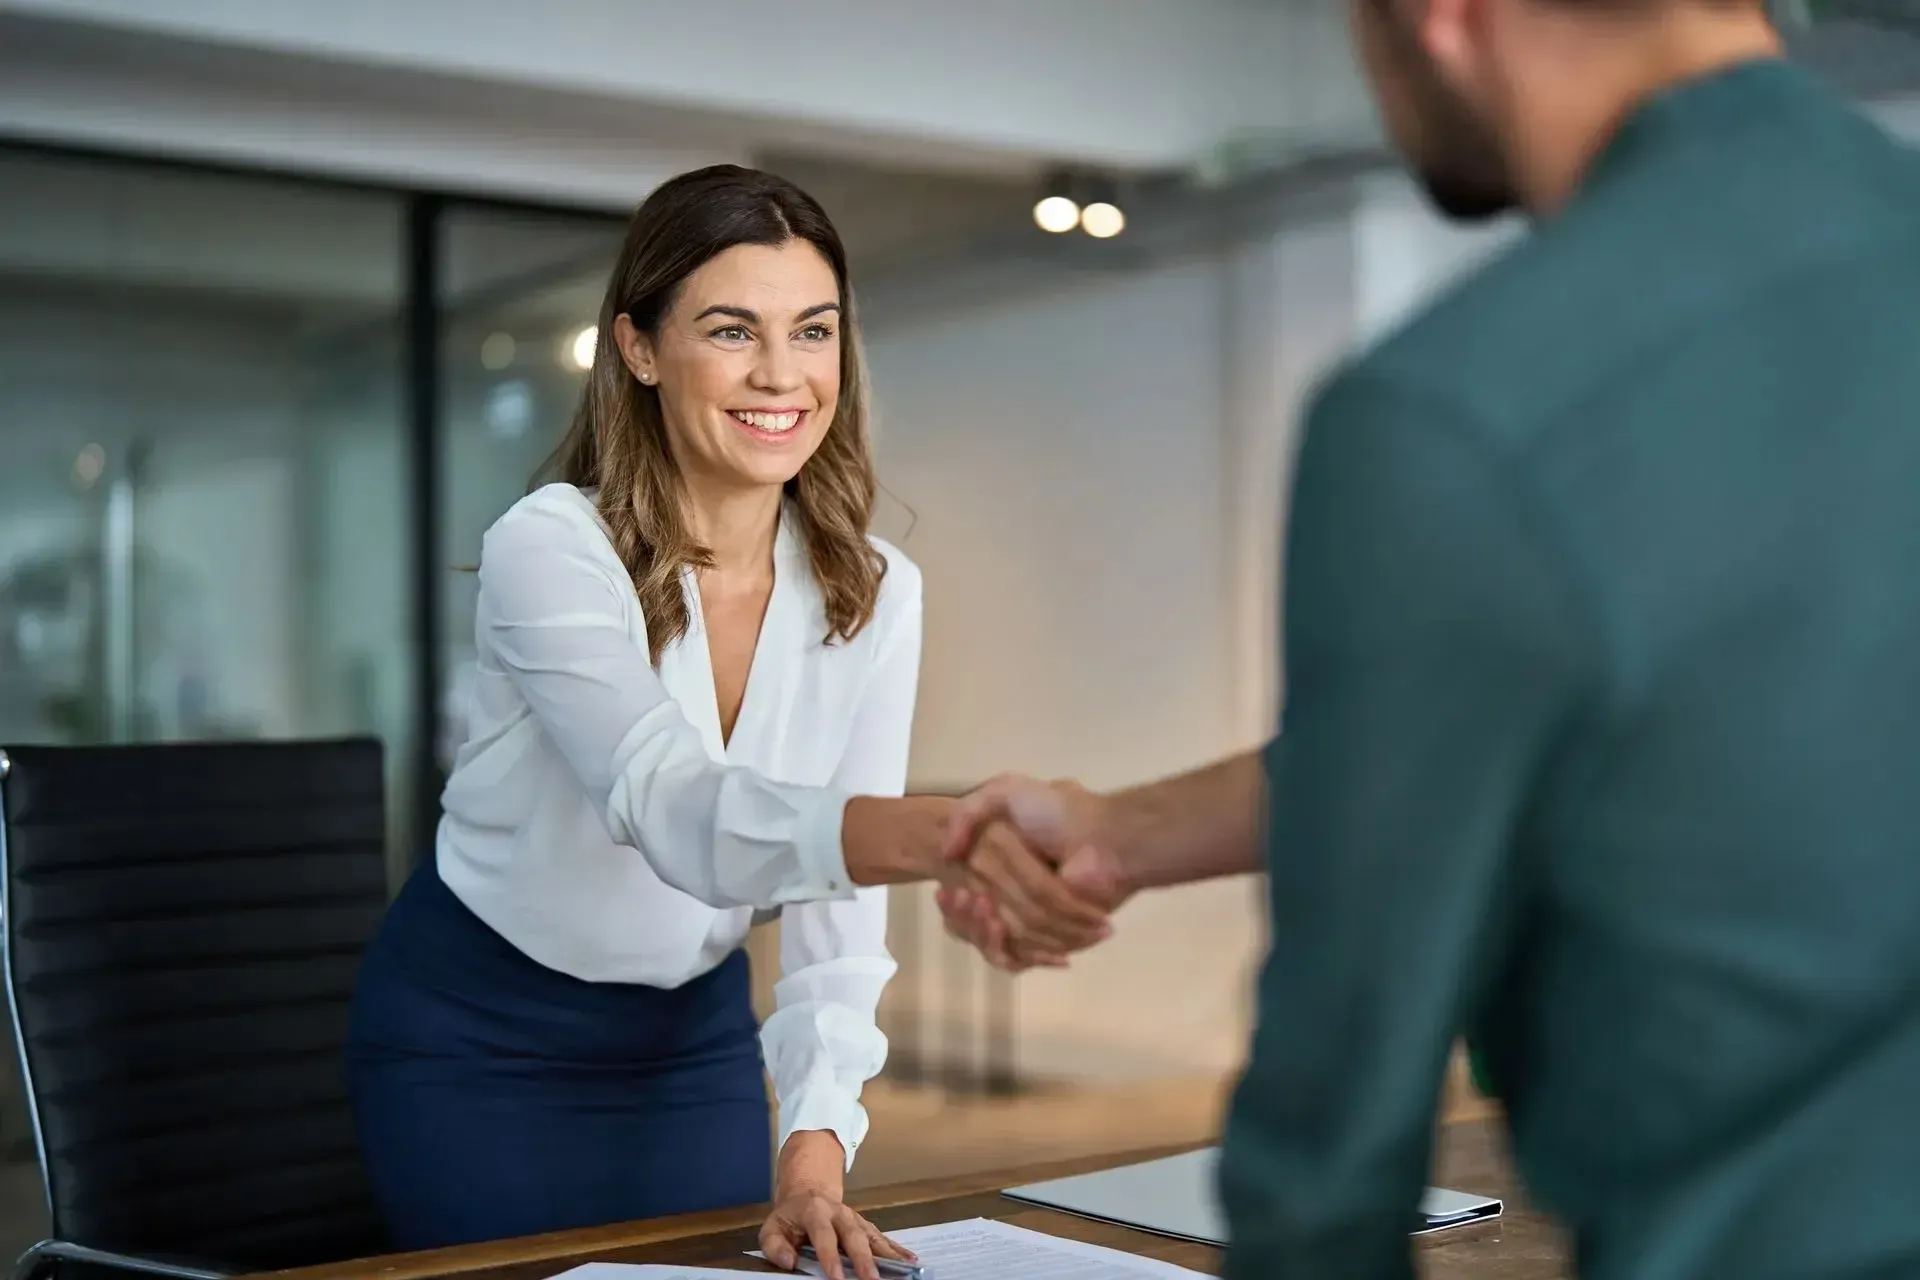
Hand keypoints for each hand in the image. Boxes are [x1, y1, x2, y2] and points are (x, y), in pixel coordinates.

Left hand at [759, 1133, 915, 1279]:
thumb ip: (775, 1246)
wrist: (808, 1192)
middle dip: (864, 1259)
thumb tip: (789, 1262)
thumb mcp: (772, 1228)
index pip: (823, 1234)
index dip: (830, 1256)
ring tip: (902, 1269)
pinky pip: (882, 1238)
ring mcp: (855, 1219)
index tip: (837, 1278)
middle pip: (853, 1235)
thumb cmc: (790, 1218)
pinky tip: (910, 1260)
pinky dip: (896, 1249)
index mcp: (814, 1211)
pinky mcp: (865, 1226)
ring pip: (872, 1236)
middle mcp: (839, 1213)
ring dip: (886, 1254)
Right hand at [938, 776, 1127, 968]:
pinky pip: (1013, 958)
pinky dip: (1000, 946)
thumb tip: (946, 854)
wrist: (1101, 840)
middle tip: (966, 897)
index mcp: (1000, 870)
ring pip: (988, 942)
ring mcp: (1031, 922)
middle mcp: (1012, 898)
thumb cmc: (1057, 814)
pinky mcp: (1048, 941)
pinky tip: (996, 925)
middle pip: (970, 926)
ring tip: (984, 906)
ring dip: (977, 928)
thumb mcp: (1006, 791)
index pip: (960, 901)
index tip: (945, 890)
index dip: (949, 903)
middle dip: (961, 916)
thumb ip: (966, 813)